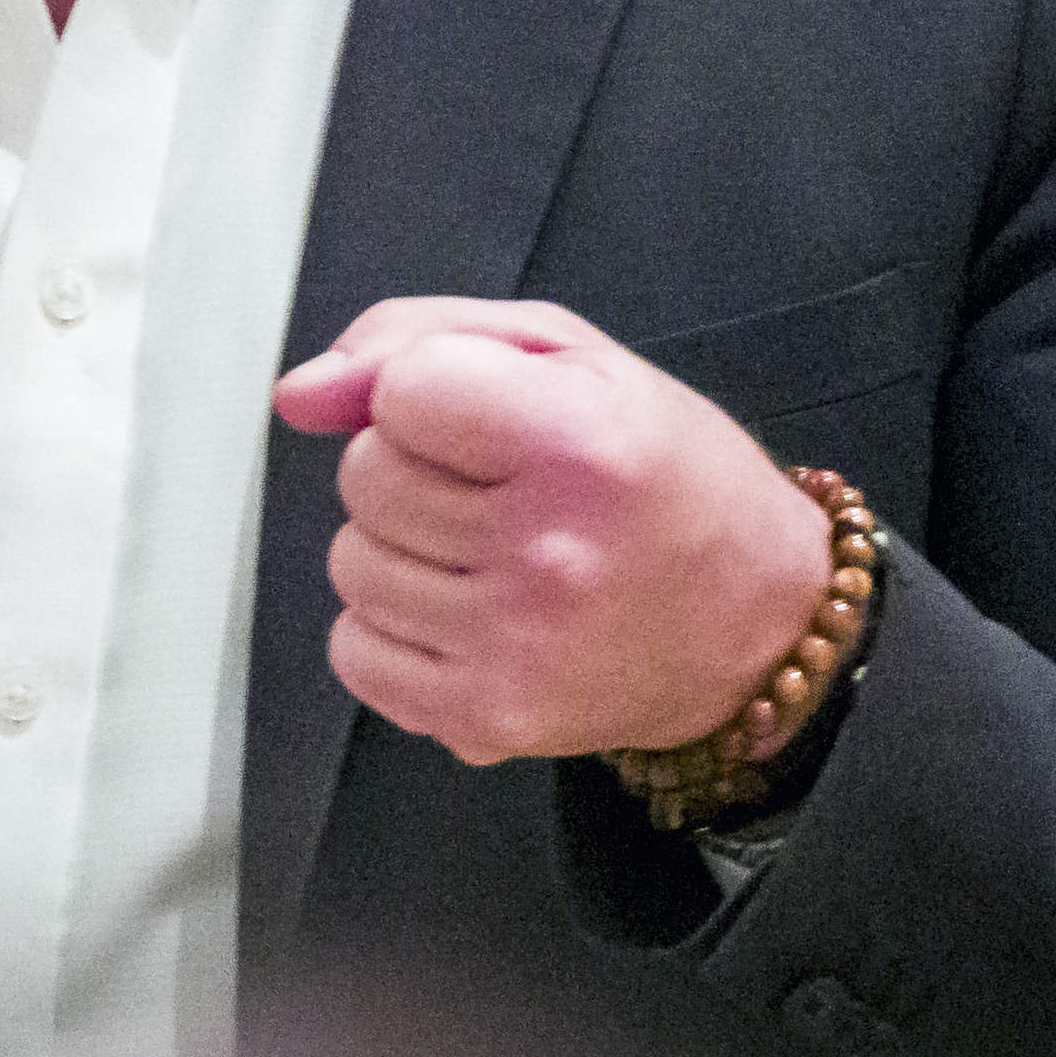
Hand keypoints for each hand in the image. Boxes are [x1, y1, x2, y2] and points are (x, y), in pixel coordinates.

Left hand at [271, 299, 829, 768]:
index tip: (493, 418)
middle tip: (500, 490)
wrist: (758, 624)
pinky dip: (393, 630)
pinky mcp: (487, 717)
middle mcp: (551, 551)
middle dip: (413, 467)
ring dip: (401, 548)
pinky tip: (471, 614)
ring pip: (351, 562)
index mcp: (583, 443)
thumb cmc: (662, 473)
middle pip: (366, 477)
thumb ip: (418, 339)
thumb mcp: (571, 357)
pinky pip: (354, 651)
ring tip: (492, 553)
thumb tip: (297, 396)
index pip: (402, 390)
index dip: (429, 392)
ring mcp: (516, 645)